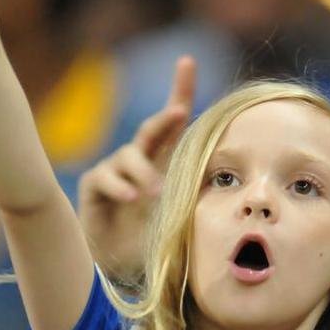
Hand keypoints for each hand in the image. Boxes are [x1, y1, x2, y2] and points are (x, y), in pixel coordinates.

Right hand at [79, 56, 195, 278]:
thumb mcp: (184, 213)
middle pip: (152, 128)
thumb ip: (198, 193)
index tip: (187, 62)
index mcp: (164, 161)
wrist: (124, 268)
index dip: (180, 90)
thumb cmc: (158, 239)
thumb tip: (235, 179)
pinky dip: (120, 186)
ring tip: (155, 194)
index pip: (174, 122)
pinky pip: (105, 176)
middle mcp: (140, 160)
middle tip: (179, 112)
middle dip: (165, 118)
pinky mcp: (93, 186)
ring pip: (130, 156)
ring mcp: (114, 170)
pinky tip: (132, 198)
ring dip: (144, 174)